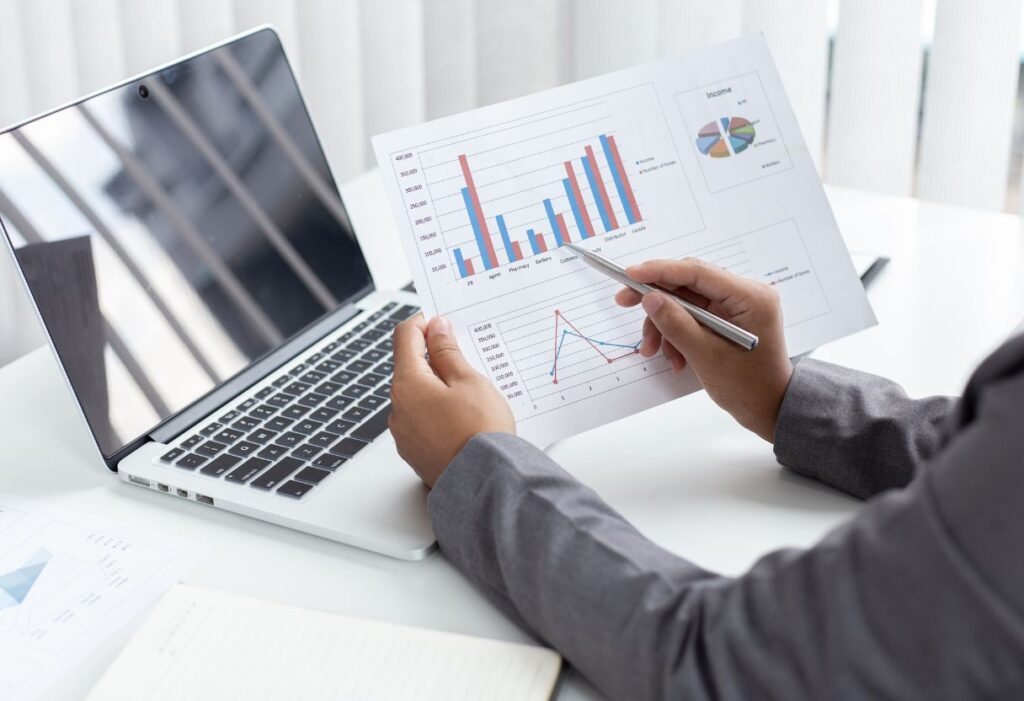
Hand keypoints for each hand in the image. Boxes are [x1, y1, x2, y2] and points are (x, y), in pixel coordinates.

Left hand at [389, 315, 515, 486]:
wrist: (486, 483)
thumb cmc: (480, 433)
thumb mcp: (468, 381)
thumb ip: (447, 351)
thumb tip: (436, 328)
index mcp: (407, 385)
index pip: (405, 337)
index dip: (423, 323)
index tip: (441, 321)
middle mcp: (398, 409)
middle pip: (410, 368)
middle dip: (435, 358)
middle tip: (466, 357)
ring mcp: (404, 434)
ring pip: (418, 397)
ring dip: (438, 388)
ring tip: (471, 395)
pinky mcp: (415, 452)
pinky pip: (423, 421)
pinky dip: (438, 413)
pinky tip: (464, 419)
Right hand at [616, 258, 792, 441]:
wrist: (769, 409)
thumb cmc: (749, 387)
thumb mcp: (707, 356)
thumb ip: (676, 324)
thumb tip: (651, 298)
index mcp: (750, 297)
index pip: (698, 272)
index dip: (660, 271)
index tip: (630, 274)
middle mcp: (744, 295)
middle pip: (688, 283)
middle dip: (657, 300)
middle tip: (625, 302)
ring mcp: (735, 306)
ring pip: (686, 302)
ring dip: (664, 324)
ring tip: (653, 350)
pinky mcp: (726, 318)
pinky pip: (692, 316)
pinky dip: (676, 333)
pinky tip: (674, 356)